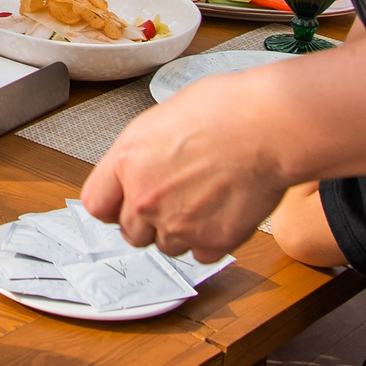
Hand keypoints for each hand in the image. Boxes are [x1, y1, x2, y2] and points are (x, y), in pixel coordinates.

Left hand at [80, 64, 296, 259]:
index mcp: (127, 161)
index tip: (122, 204)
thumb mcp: (162, 118)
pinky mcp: (211, 242)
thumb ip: (141, 153)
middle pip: (130, 231)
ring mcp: (178, 224)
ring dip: (180, 231)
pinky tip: (222, 212)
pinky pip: (200, 255)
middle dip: (147, 220)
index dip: (112, 204)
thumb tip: (139, 165)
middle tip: (173, 200)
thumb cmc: (225, 110)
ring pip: (166, 246)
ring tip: (203, 200)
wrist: (268, 127)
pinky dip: (210, 240)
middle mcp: (145, 198)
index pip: (96, 204)